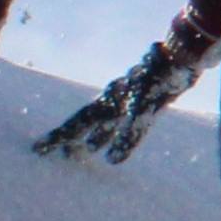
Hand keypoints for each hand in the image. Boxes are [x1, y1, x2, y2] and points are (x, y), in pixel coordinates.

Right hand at [36, 38, 196, 164]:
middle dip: (70, 138)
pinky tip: (119, 146)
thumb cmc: (160, 81)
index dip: (58, 137)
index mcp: (108, 101)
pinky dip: (121, 136)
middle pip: (87, 122)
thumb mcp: (144, 111)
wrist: (184, 59)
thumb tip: (113, 161)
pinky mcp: (146, 101)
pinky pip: (127, 123)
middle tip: (54, 154)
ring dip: (95, 137)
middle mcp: (114, 100)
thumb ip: (128, 135)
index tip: (36, 149)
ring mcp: (129, 100)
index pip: (78, 122)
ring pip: (106, 122)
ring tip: (83, 153)